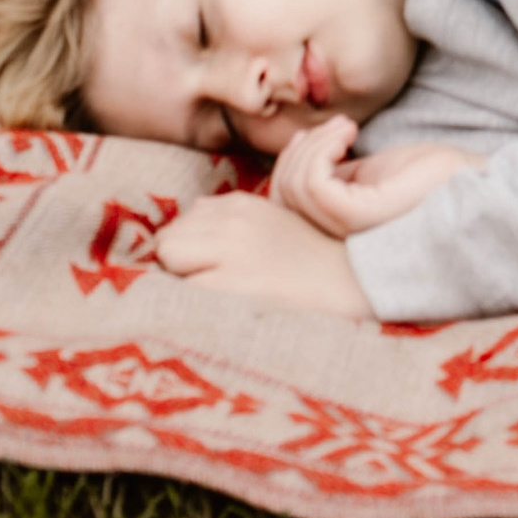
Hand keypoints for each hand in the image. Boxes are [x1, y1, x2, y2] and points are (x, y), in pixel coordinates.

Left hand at [156, 185, 370, 315]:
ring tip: (212, 298)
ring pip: (167, 258)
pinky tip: (214, 313)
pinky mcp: (230, 284)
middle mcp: (232, 221)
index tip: (207, 269)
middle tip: (209, 286)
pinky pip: (182, 290)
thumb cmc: (309, 261)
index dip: (188, 250)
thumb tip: (193, 210)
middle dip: (178, 264)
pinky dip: (188, 303)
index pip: (184, 222)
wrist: (350, 283)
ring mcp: (230, 250)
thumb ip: (233, 216)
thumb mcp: (273, 222)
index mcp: (241, 205)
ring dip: (180, 281)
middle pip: (168, 239)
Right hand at [270, 116, 468, 238]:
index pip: (285, 212)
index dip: (284, 170)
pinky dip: (322, 150)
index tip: (306, 137)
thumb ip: (332, 178)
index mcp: (338, 234)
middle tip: (338, 127)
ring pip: (298, 188)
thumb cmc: (426, 174)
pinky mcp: (365, 216)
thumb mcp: (367, 175)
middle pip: (285, 199)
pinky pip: (317, 186)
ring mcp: (351, 232)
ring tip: (346, 128)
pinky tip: (348, 133)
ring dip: (313, 145)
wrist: (472, 174)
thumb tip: (297, 158)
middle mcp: (340, 241)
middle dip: (298, 153)